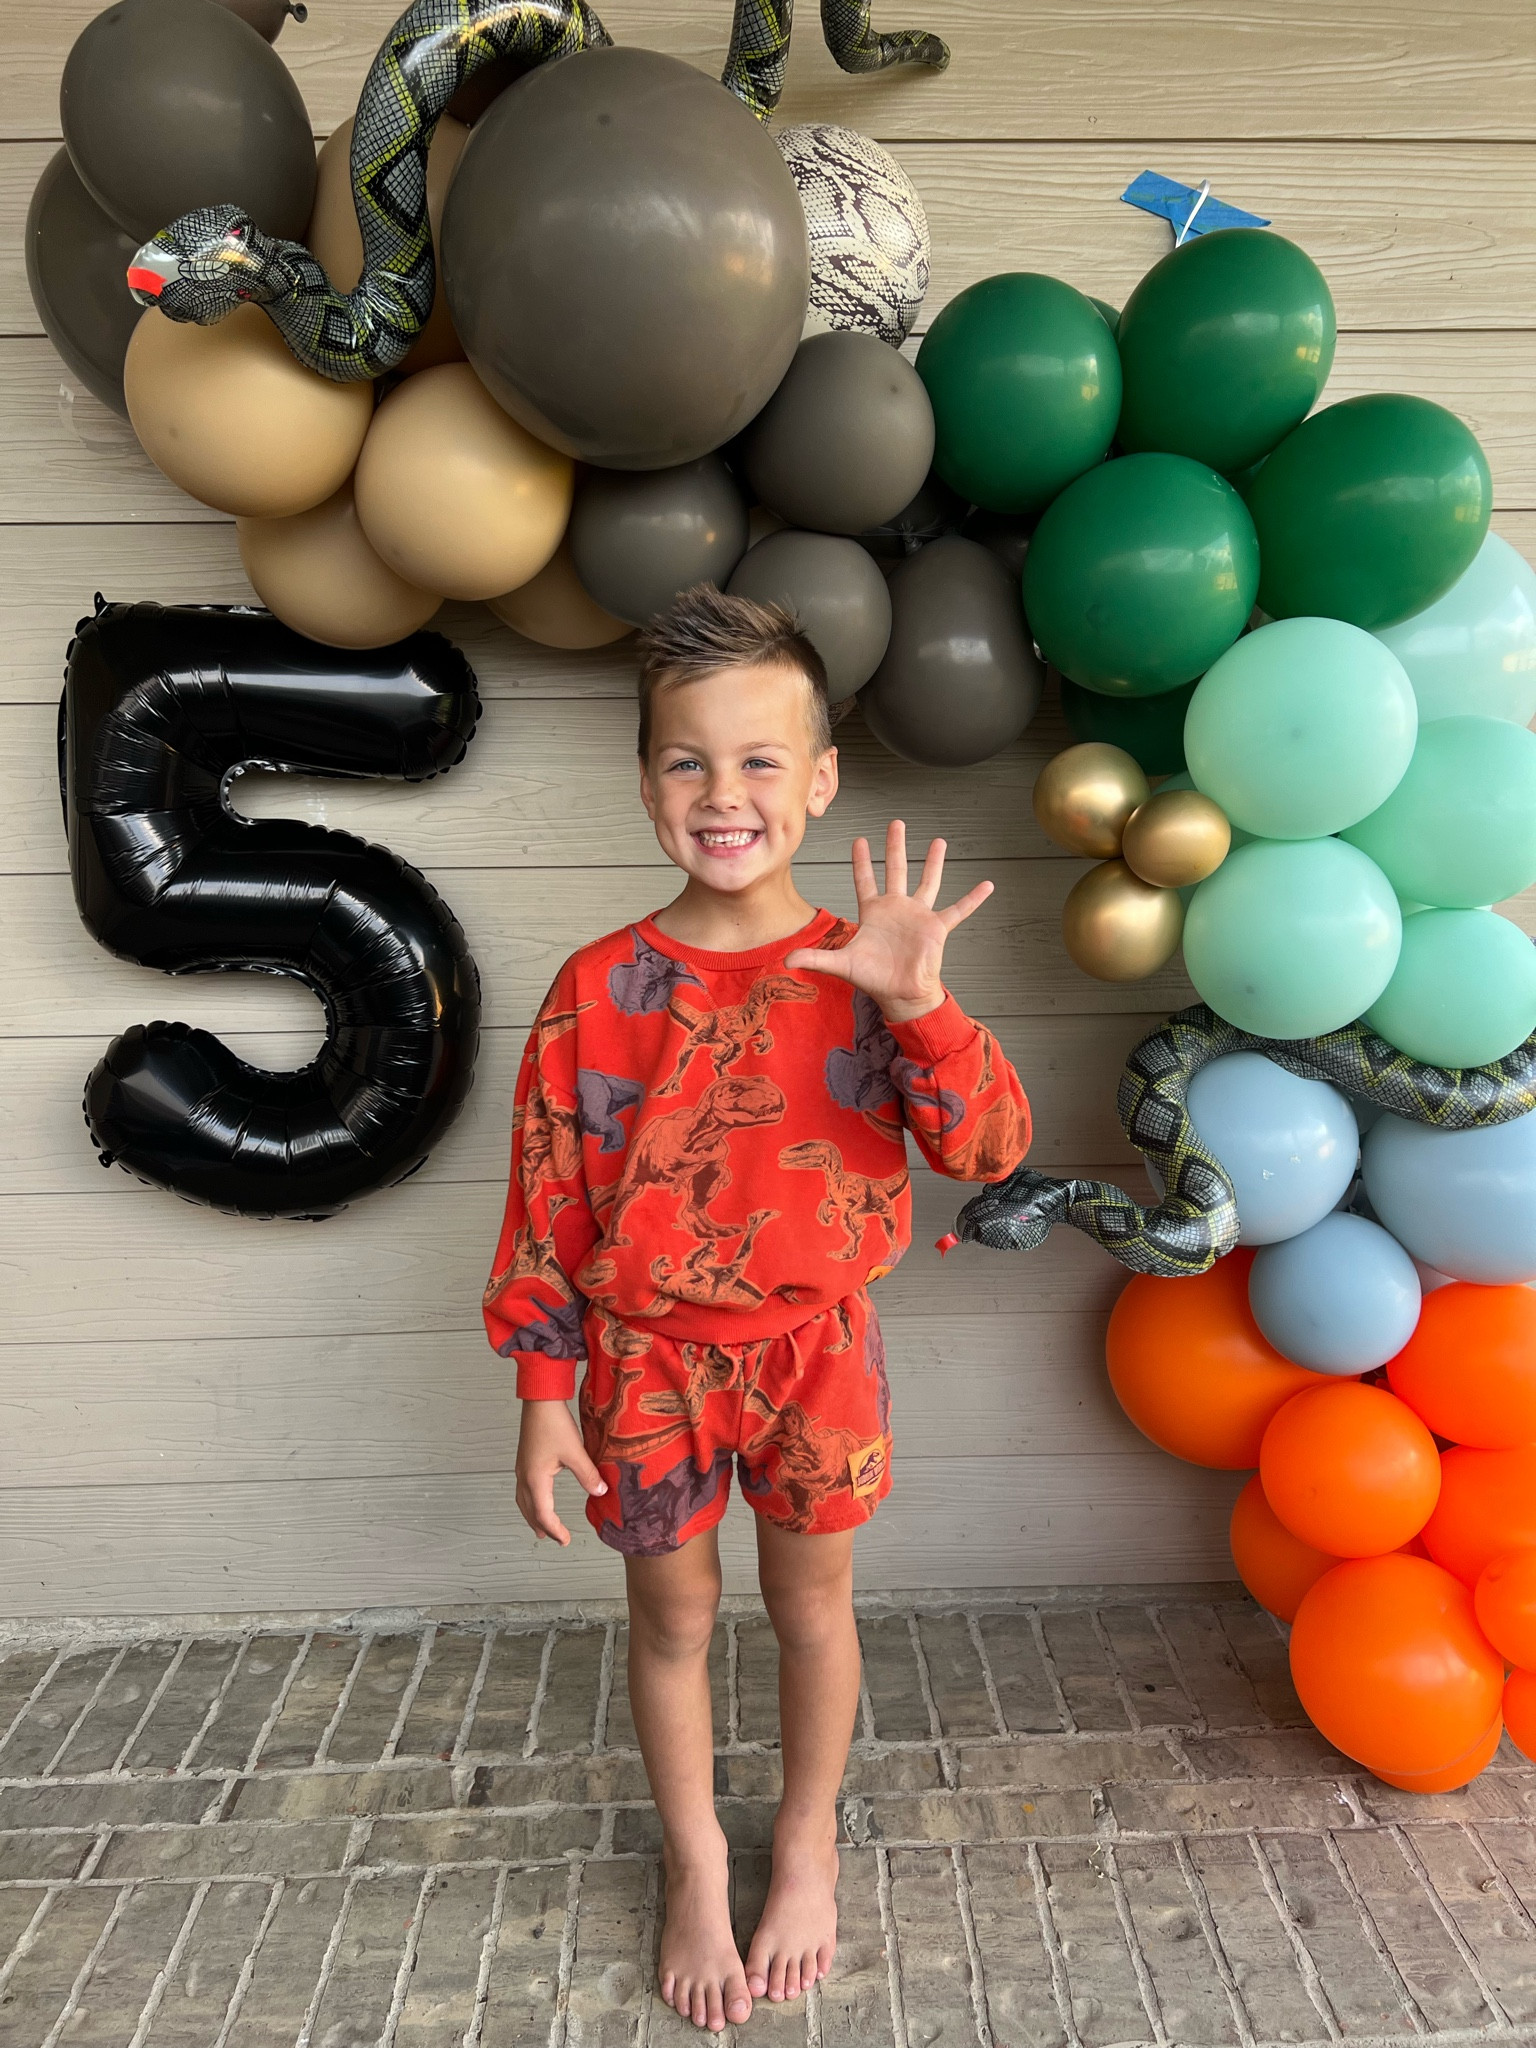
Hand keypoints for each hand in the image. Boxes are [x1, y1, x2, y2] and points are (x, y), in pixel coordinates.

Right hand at [515, 1399, 606, 1545]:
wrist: (539, 1400)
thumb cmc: (553, 1423)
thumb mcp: (575, 1452)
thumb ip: (588, 1475)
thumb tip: (601, 1492)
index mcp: (536, 1479)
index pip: (544, 1514)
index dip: (555, 1530)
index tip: (566, 1540)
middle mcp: (525, 1476)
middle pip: (530, 1511)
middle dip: (543, 1526)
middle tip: (555, 1539)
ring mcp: (522, 1468)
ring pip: (524, 1501)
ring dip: (533, 1515)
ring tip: (542, 1527)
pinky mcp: (524, 1460)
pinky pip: (524, 1489)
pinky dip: (531, 1501)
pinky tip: (540, 1497)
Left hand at [786, 820, 992, 1023]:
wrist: (901, 995)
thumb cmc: (874, 979)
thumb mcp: (841, 965)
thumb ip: (815, 958)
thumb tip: (786, 960)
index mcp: (873, 912)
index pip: (865, 879)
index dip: (861, 861)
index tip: (859, 840)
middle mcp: (897, 908)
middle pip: (895, 869)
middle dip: (895, 846)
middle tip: (896, 823)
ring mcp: (918, 915)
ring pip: (927, 881)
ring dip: (932, 862)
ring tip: (939, 842)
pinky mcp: (937, 928)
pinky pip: (958, 910)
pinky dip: (972, 899)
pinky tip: (986, 886)